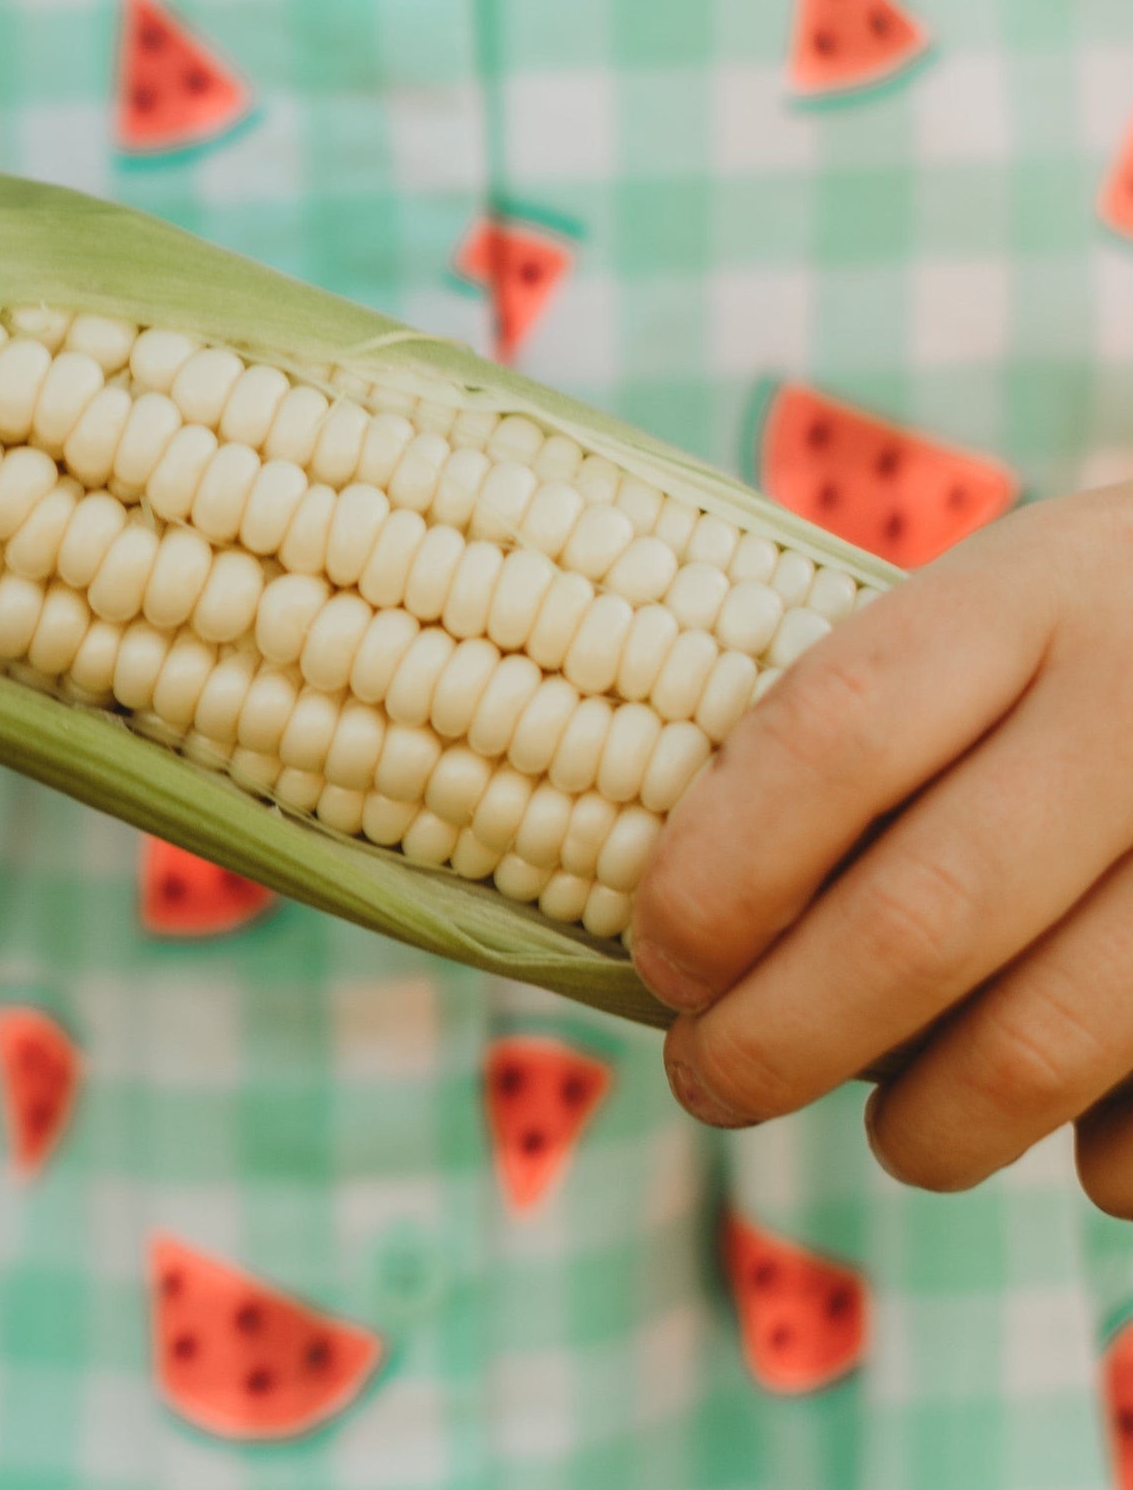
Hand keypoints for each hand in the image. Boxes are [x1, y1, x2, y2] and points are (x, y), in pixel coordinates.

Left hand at [631, 487, 1132, 1217]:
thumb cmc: (1104, 641)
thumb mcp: (998, 616)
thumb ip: (869, 732)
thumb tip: (695, 931)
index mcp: (1029, 592)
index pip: (830, 735)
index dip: (718, 876)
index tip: (662, 960)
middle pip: (922, 915)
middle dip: (778, 1040)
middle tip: (713, 1082)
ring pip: (1049, 1039)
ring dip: (934, 1129)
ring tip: (897, 1139)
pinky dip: (1109, 1159)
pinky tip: (1072, 1140)